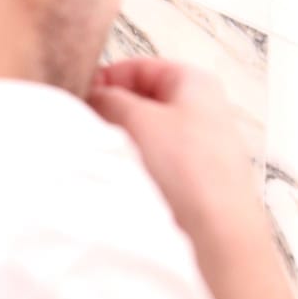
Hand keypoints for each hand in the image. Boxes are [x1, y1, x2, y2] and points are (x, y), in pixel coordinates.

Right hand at [88, 58, 260, 237]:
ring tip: (110, 158)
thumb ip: (110, 99)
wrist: (218, 231)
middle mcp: (207, 110)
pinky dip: (142, 166)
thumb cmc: (185, 169)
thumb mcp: (137, 120)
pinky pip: (162, 163)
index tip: (79, 98)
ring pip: (152, 133)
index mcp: (196, 82)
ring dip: (126, 142)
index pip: (139, 67)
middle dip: (114, 112)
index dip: (105, 79)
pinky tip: (130, 181)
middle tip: (89, 129)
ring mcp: (207, 147)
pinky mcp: (202, 179)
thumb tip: (95, 95)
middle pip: (146, 101)